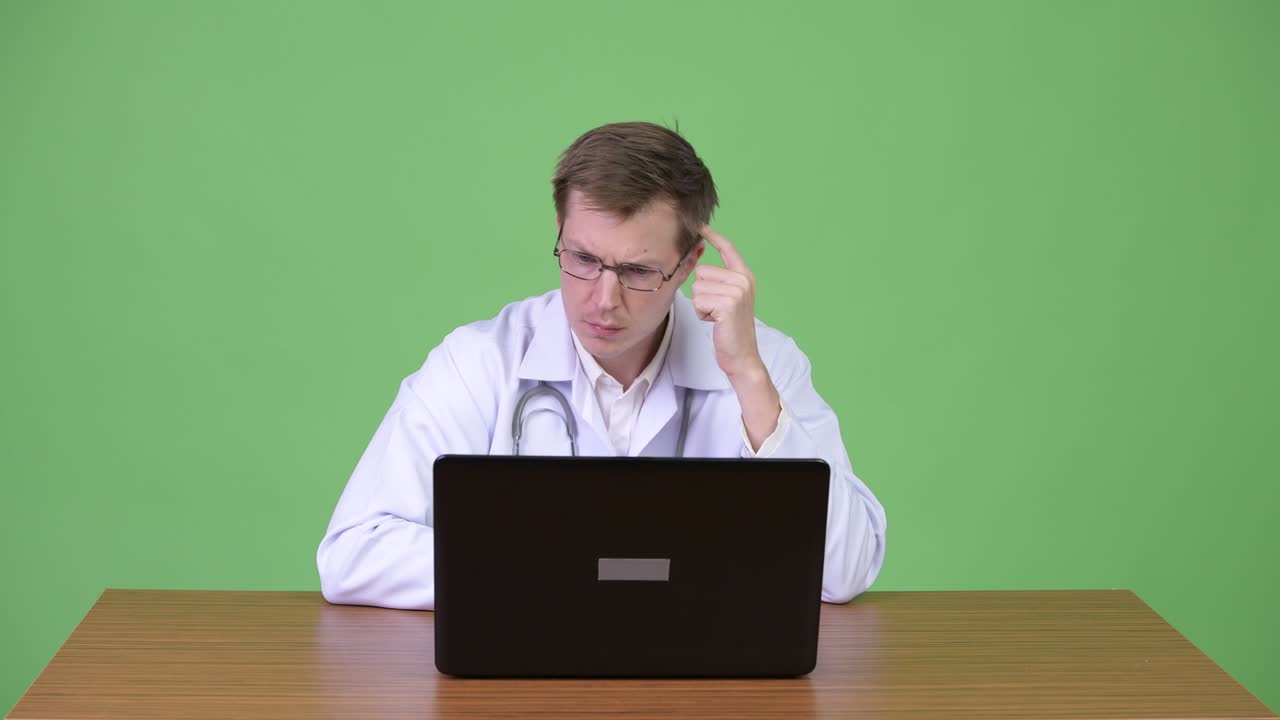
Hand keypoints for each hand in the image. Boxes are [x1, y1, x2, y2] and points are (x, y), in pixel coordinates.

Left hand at [691, 225, 764, 379]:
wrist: (742, 355)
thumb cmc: (730, 329)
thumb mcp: (727, 299)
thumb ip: (718, 280)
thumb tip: (698, 263)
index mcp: (745, 275)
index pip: (728, 248)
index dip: (713, 235)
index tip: (700, 224)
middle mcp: (743, 280)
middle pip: (702, 271)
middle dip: (702, 292)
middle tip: (716, 310)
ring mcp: (738, 291)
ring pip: (698, 287)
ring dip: (701, 305)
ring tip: (716, 316)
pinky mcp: (728, 304)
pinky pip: (699, 300)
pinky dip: (701, 313)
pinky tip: (715, 322)